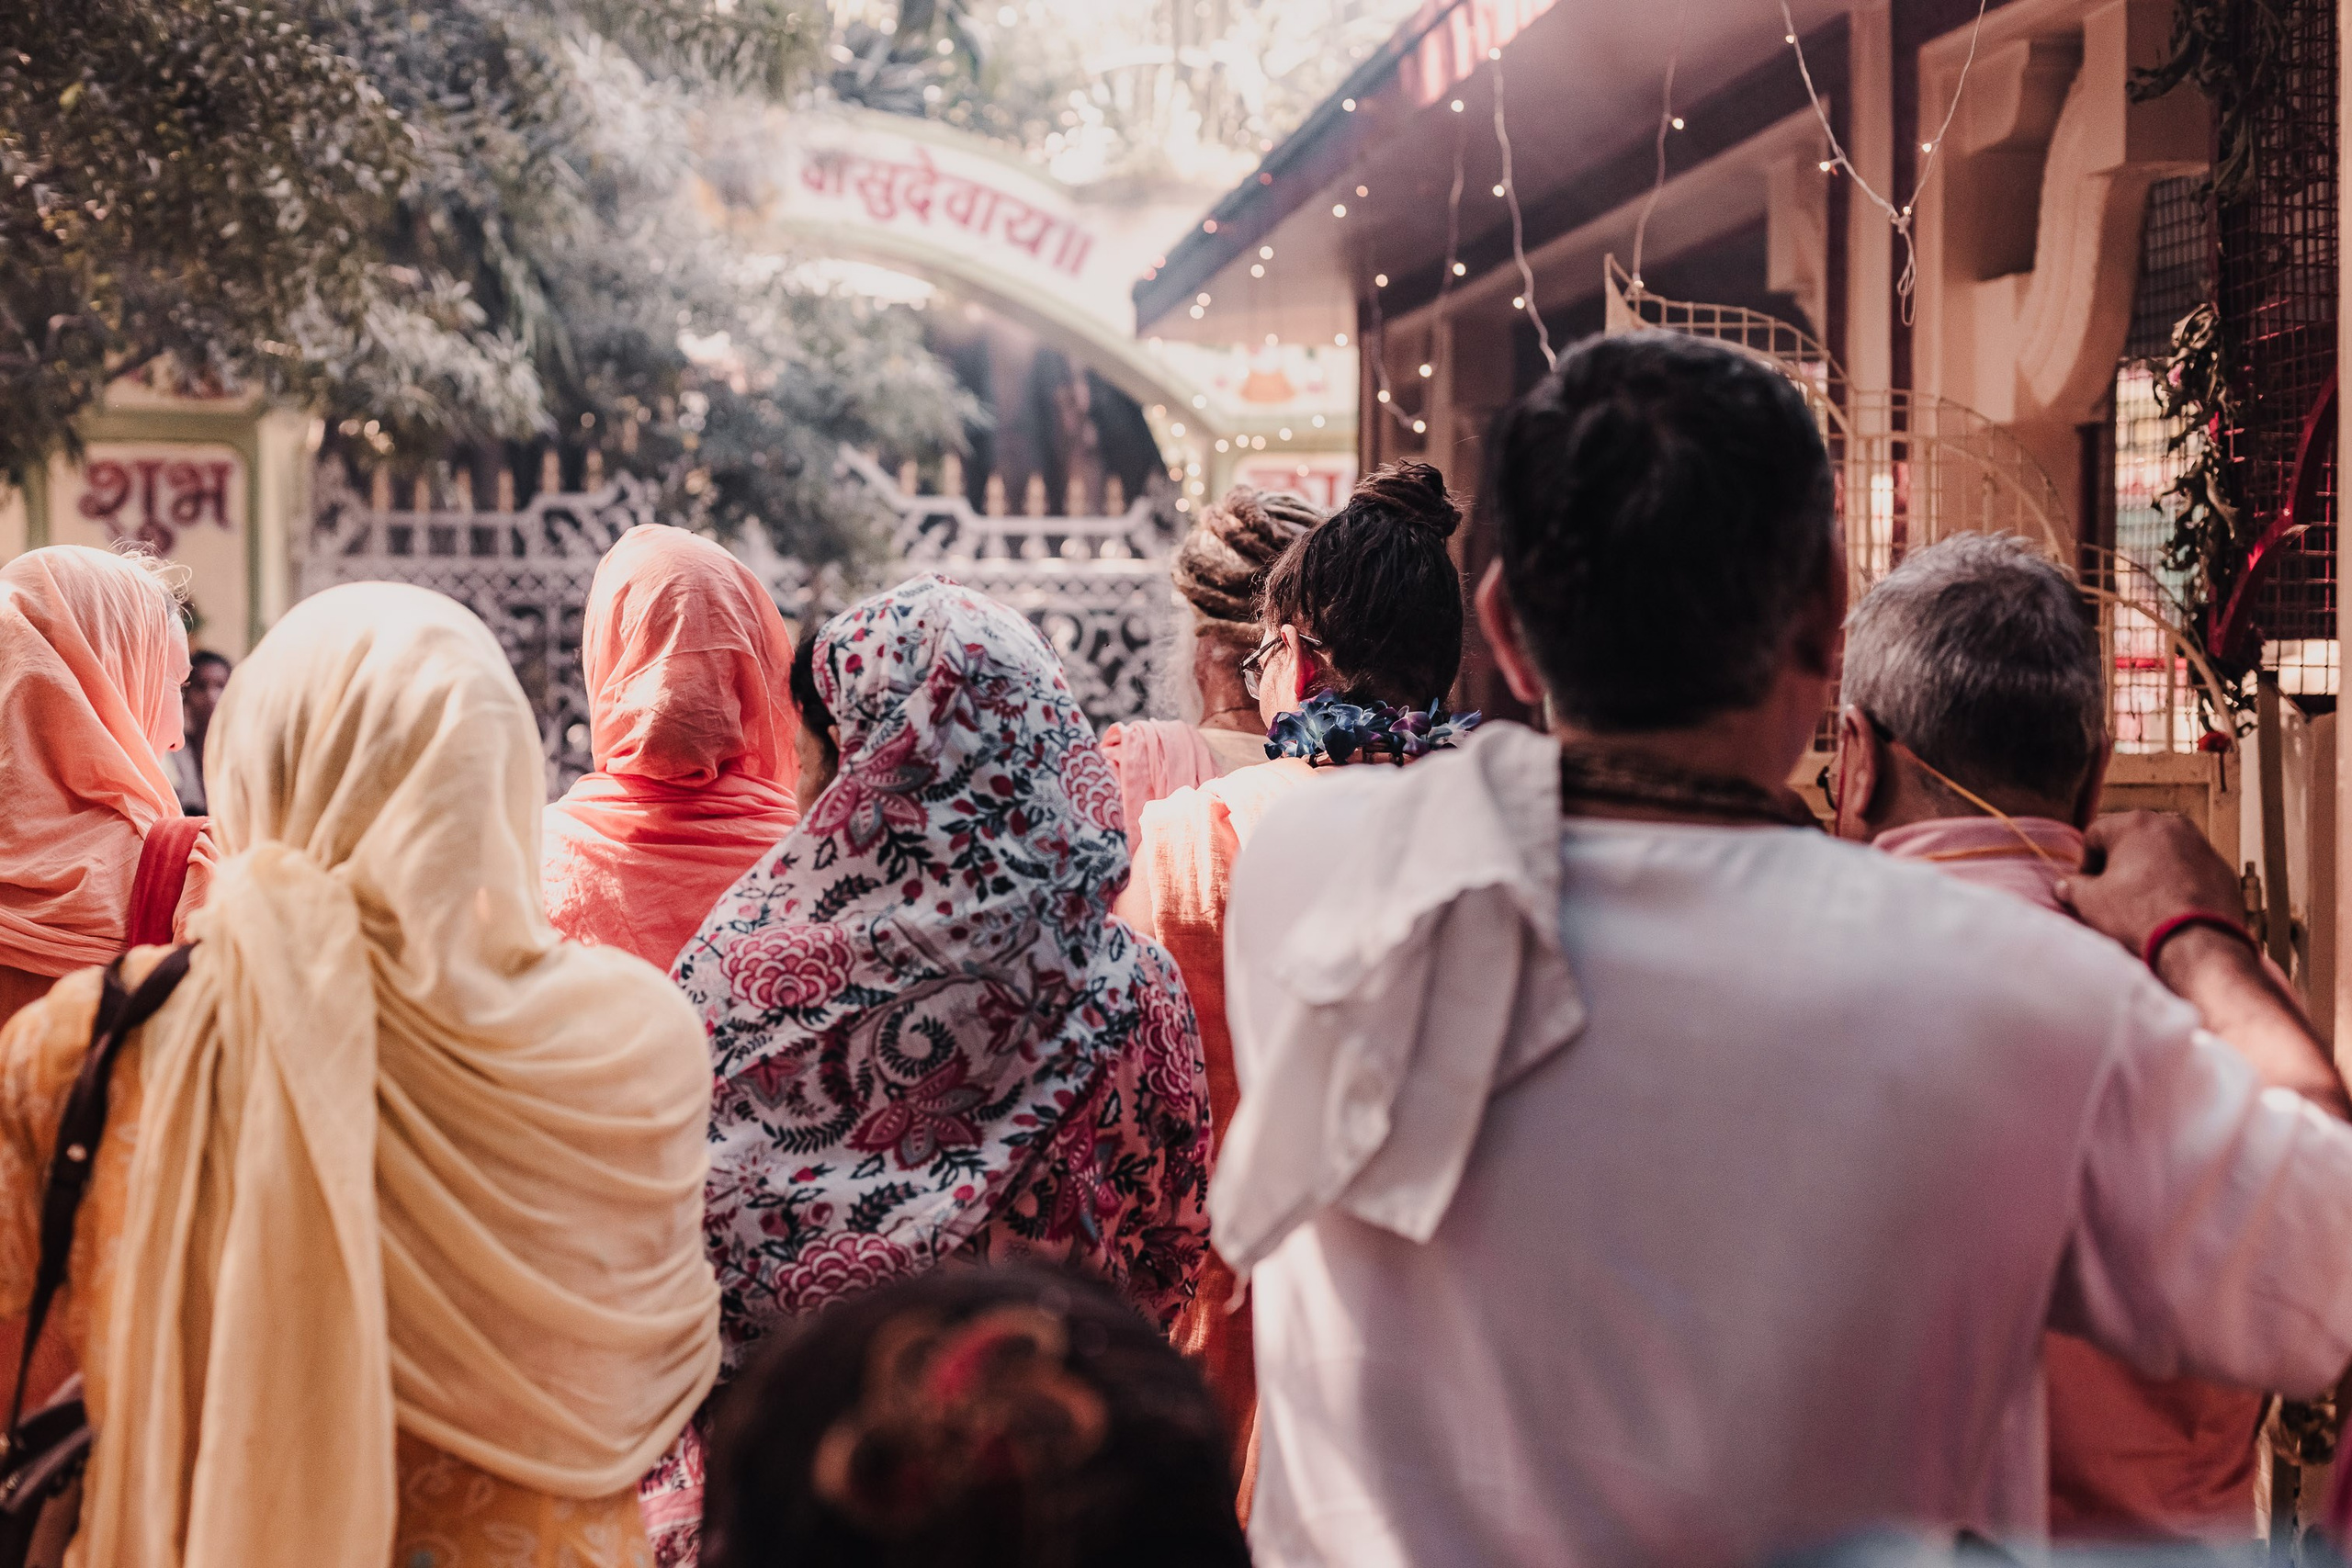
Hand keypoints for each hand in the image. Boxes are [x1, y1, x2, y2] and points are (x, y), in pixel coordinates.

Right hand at [2056, 810, 2244, 958]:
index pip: (2095, 835)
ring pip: (2163, 854)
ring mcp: (2201, 845)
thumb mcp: (2090, 902)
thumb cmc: (2140, 916)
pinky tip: (2170, 910)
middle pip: (2132, 840)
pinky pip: (2190, 871)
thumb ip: (2072, 888)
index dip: (2085, 863)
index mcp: (2135, 823)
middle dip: (2120, 864)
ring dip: (2150, 873)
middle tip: (2113, 894)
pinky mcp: (2222, 869)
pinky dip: (2178, 884)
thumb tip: (2066, 887)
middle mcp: (2171, 825)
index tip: (2086, 887)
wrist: (2198, 944)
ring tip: (2143, 904)